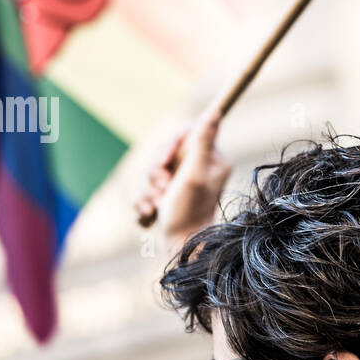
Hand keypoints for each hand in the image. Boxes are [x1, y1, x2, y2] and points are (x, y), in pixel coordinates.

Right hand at [132, 109, 231, 250]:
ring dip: (148, 186)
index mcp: (212, 159)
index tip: (165, 161)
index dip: (170, 145)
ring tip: (156, 203)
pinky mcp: (168, 193)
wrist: (179, 248)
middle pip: (165, 149)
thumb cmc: (189, 213)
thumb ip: (202, 143)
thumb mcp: (194, 175)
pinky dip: (144, 197)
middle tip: (162, 186)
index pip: (186, 133)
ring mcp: (182, 180)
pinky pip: (146, 184)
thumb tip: (215, 111)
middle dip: (156, 170)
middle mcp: (200, 167)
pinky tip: (149, 211)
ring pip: (152, 167)